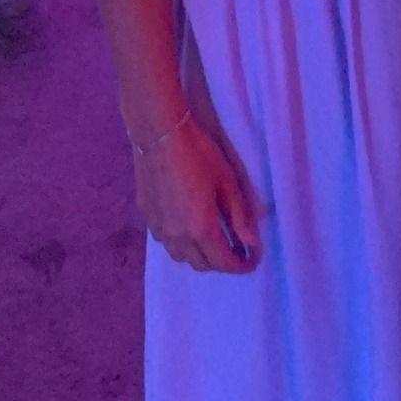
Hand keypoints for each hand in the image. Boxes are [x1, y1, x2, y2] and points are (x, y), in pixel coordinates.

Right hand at [133, 112, 263, 275]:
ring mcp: (159, 229)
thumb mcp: (227, 181)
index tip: (253, 261)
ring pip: (181, 257)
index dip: (241, 266)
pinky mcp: (147, 218)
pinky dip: (181, 243)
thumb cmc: (200, 155)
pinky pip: (167, 242)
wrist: (160, 135)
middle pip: (202, 265)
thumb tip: (252, 243)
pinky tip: (188, 225)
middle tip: (237, 248)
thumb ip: (240, 216)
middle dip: (222, 262)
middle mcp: (177, 238)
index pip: (223, 262)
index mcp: (200, 230)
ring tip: (213, 239)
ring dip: (199, 255)